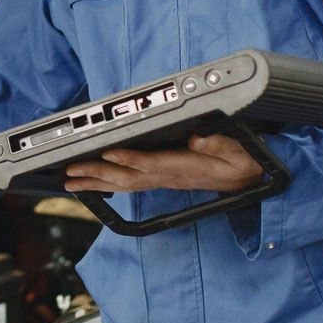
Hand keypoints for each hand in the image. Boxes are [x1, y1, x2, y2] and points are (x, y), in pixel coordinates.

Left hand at [62, 133, 263, 194]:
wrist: (250, 180)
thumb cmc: (244, 163)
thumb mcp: (240, 152)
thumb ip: (220, 145)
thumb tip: (198, 138)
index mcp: (186, 167)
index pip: (152, 163)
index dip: (129, 158)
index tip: (108, 151)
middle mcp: (170, 176)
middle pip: (129, 177)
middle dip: (98, 174)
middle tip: (71, 171)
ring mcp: (165, 180)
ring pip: (125, 184)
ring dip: (97, 183)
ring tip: (71, 181)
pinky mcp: (164, 179)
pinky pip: (131, 183)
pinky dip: (109, 184)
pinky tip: (94, 183)